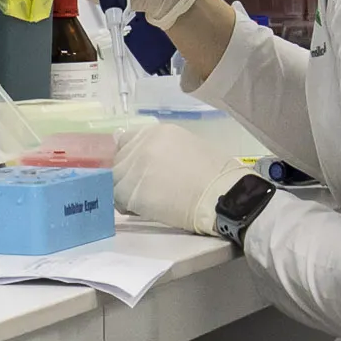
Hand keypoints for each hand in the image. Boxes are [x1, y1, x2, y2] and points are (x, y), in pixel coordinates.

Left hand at [114, 120, 248, 234]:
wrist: (224, 195)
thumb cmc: (213, 174)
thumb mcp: (184, 146)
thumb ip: (158, 147)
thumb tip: (136, 152)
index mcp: (156, 131)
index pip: (125, 142)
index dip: (130, 160)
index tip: (140, 172)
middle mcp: (141, 144)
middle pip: (118, 162)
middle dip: (128, 177)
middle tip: (149, 190)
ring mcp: (134, 167)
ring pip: (115, 182)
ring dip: (127, 193)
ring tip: (151, 201)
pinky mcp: (132, 191)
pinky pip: (119, 200)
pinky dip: (130, 207)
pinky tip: (149, 209)